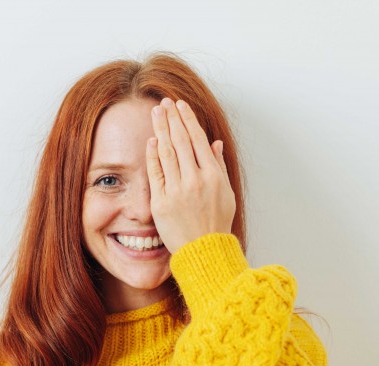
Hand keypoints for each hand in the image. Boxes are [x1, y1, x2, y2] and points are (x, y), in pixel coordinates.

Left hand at [145, 97, 235, 255]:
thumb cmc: (216, 224)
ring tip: (156, 113)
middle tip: (164, 102)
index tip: (181, 106)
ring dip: (161, 130)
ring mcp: (177, 190)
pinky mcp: (161, 202)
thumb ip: (218, 166)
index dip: (188, 120)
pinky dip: (153, 155)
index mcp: (213, 176)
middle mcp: (195, 180)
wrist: (204, 251)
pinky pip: (156, 173)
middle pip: (180, 141)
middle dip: (172, 119)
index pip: (197, 140)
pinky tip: (151, 140)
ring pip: (167, 153)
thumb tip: (214, 143)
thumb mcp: (226, 194)